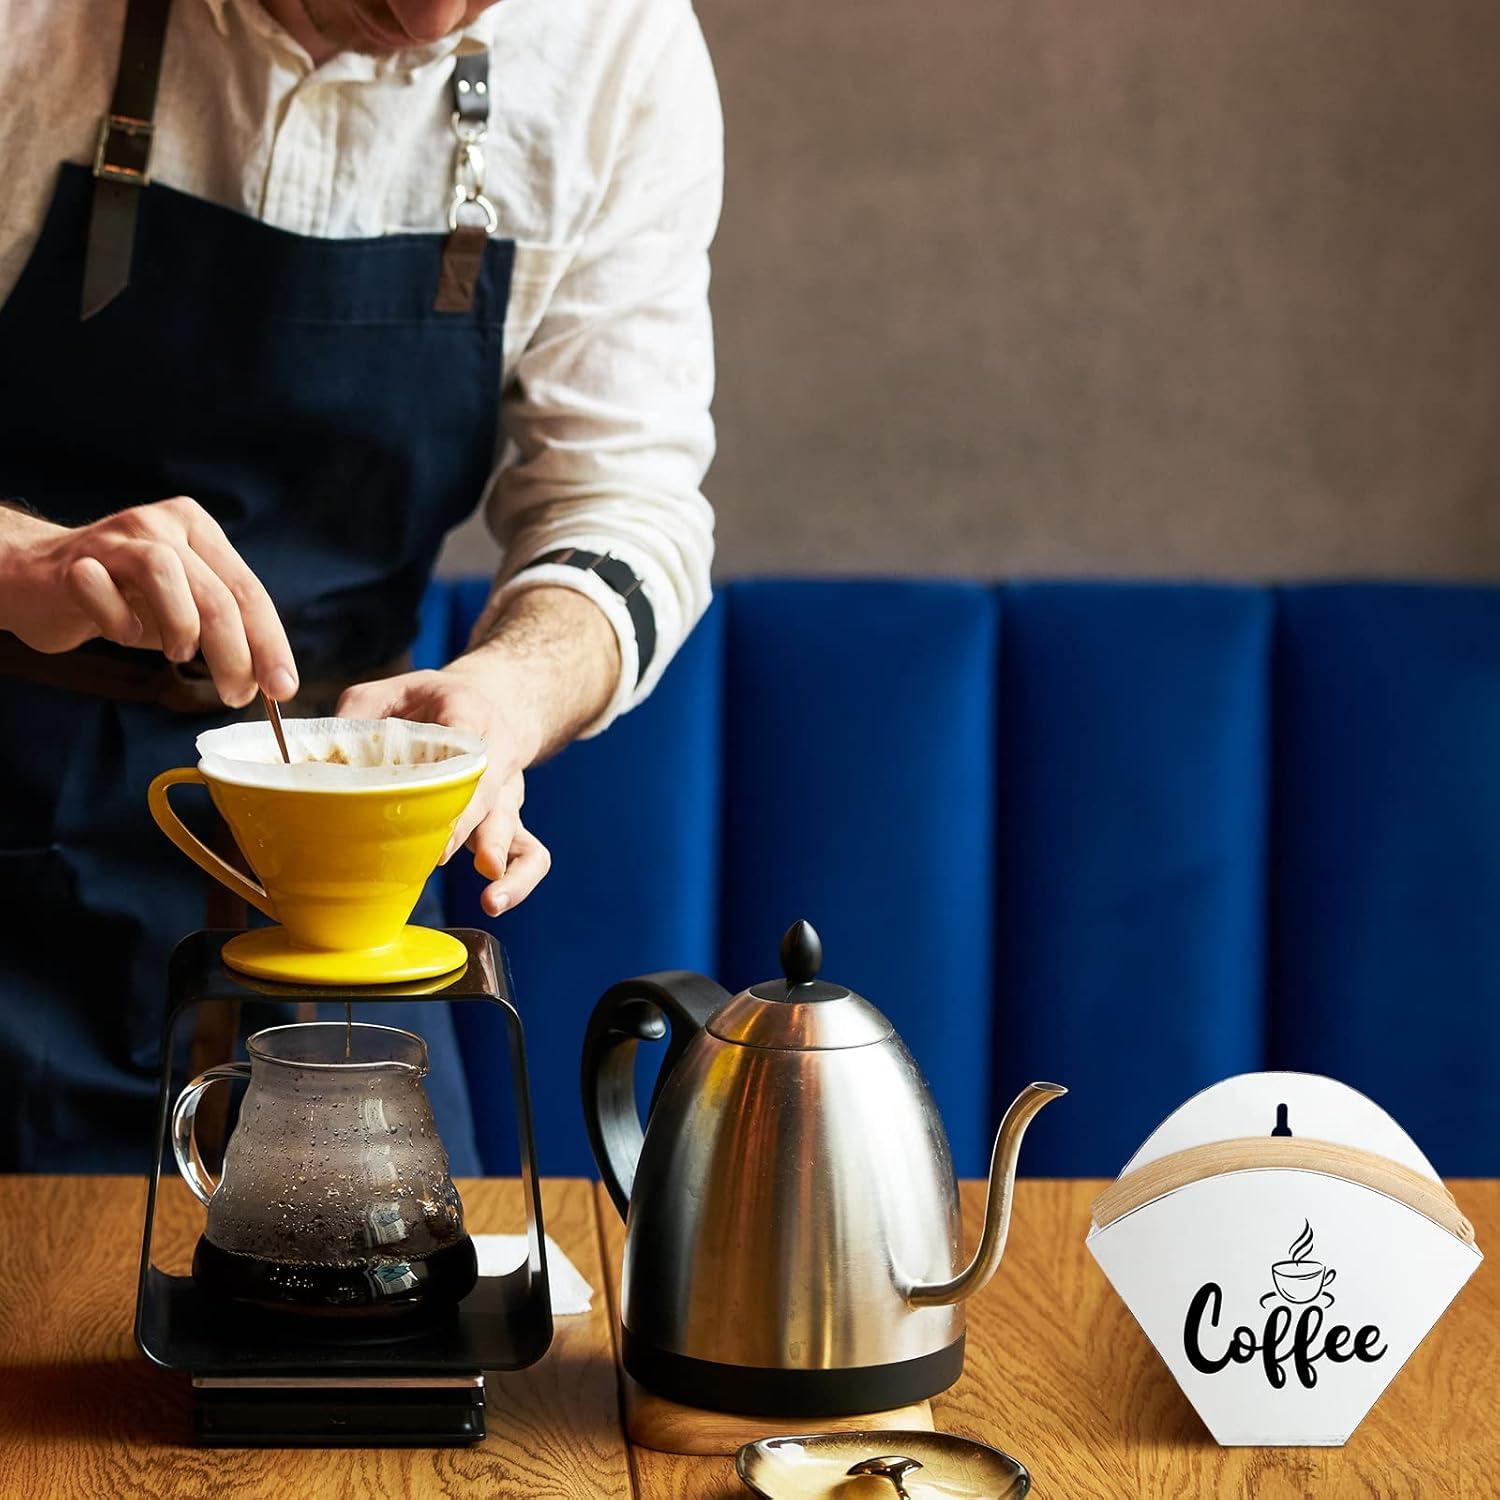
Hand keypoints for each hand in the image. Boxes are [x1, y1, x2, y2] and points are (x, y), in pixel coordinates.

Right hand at [0, 497, 297, 706]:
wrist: (37, 578)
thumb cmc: (123, 597)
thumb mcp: (185, 610)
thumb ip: (226, 633)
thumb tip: (268, 680)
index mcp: (199, 531)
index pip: (249, 591)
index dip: (270, 643)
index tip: (283, 688)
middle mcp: (162, 525)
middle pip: (216, 592)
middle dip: (236, 653)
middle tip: (238, 694)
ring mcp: (116, 538)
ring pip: (165, 574)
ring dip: (181, 626)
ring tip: (179, 654)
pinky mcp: (74, 561)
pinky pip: (100, 589)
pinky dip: (117, 621)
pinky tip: (121, 633)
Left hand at [336, 660, 551, 916]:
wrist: (494, 702)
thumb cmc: (436, 701)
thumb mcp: (395, 688)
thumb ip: (361, 713)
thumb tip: (323, 757)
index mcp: (471, 716)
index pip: (471, 748)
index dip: (454, 784)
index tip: (431, 815)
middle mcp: (498, 758)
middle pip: (494, 800)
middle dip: (474, 832)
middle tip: (440, 857)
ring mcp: (507, 795)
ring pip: (520, 834)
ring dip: (509, 870)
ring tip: (491, 901)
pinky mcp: (508, 820)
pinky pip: (531, 854)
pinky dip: (519, 879)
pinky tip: (494, 901)